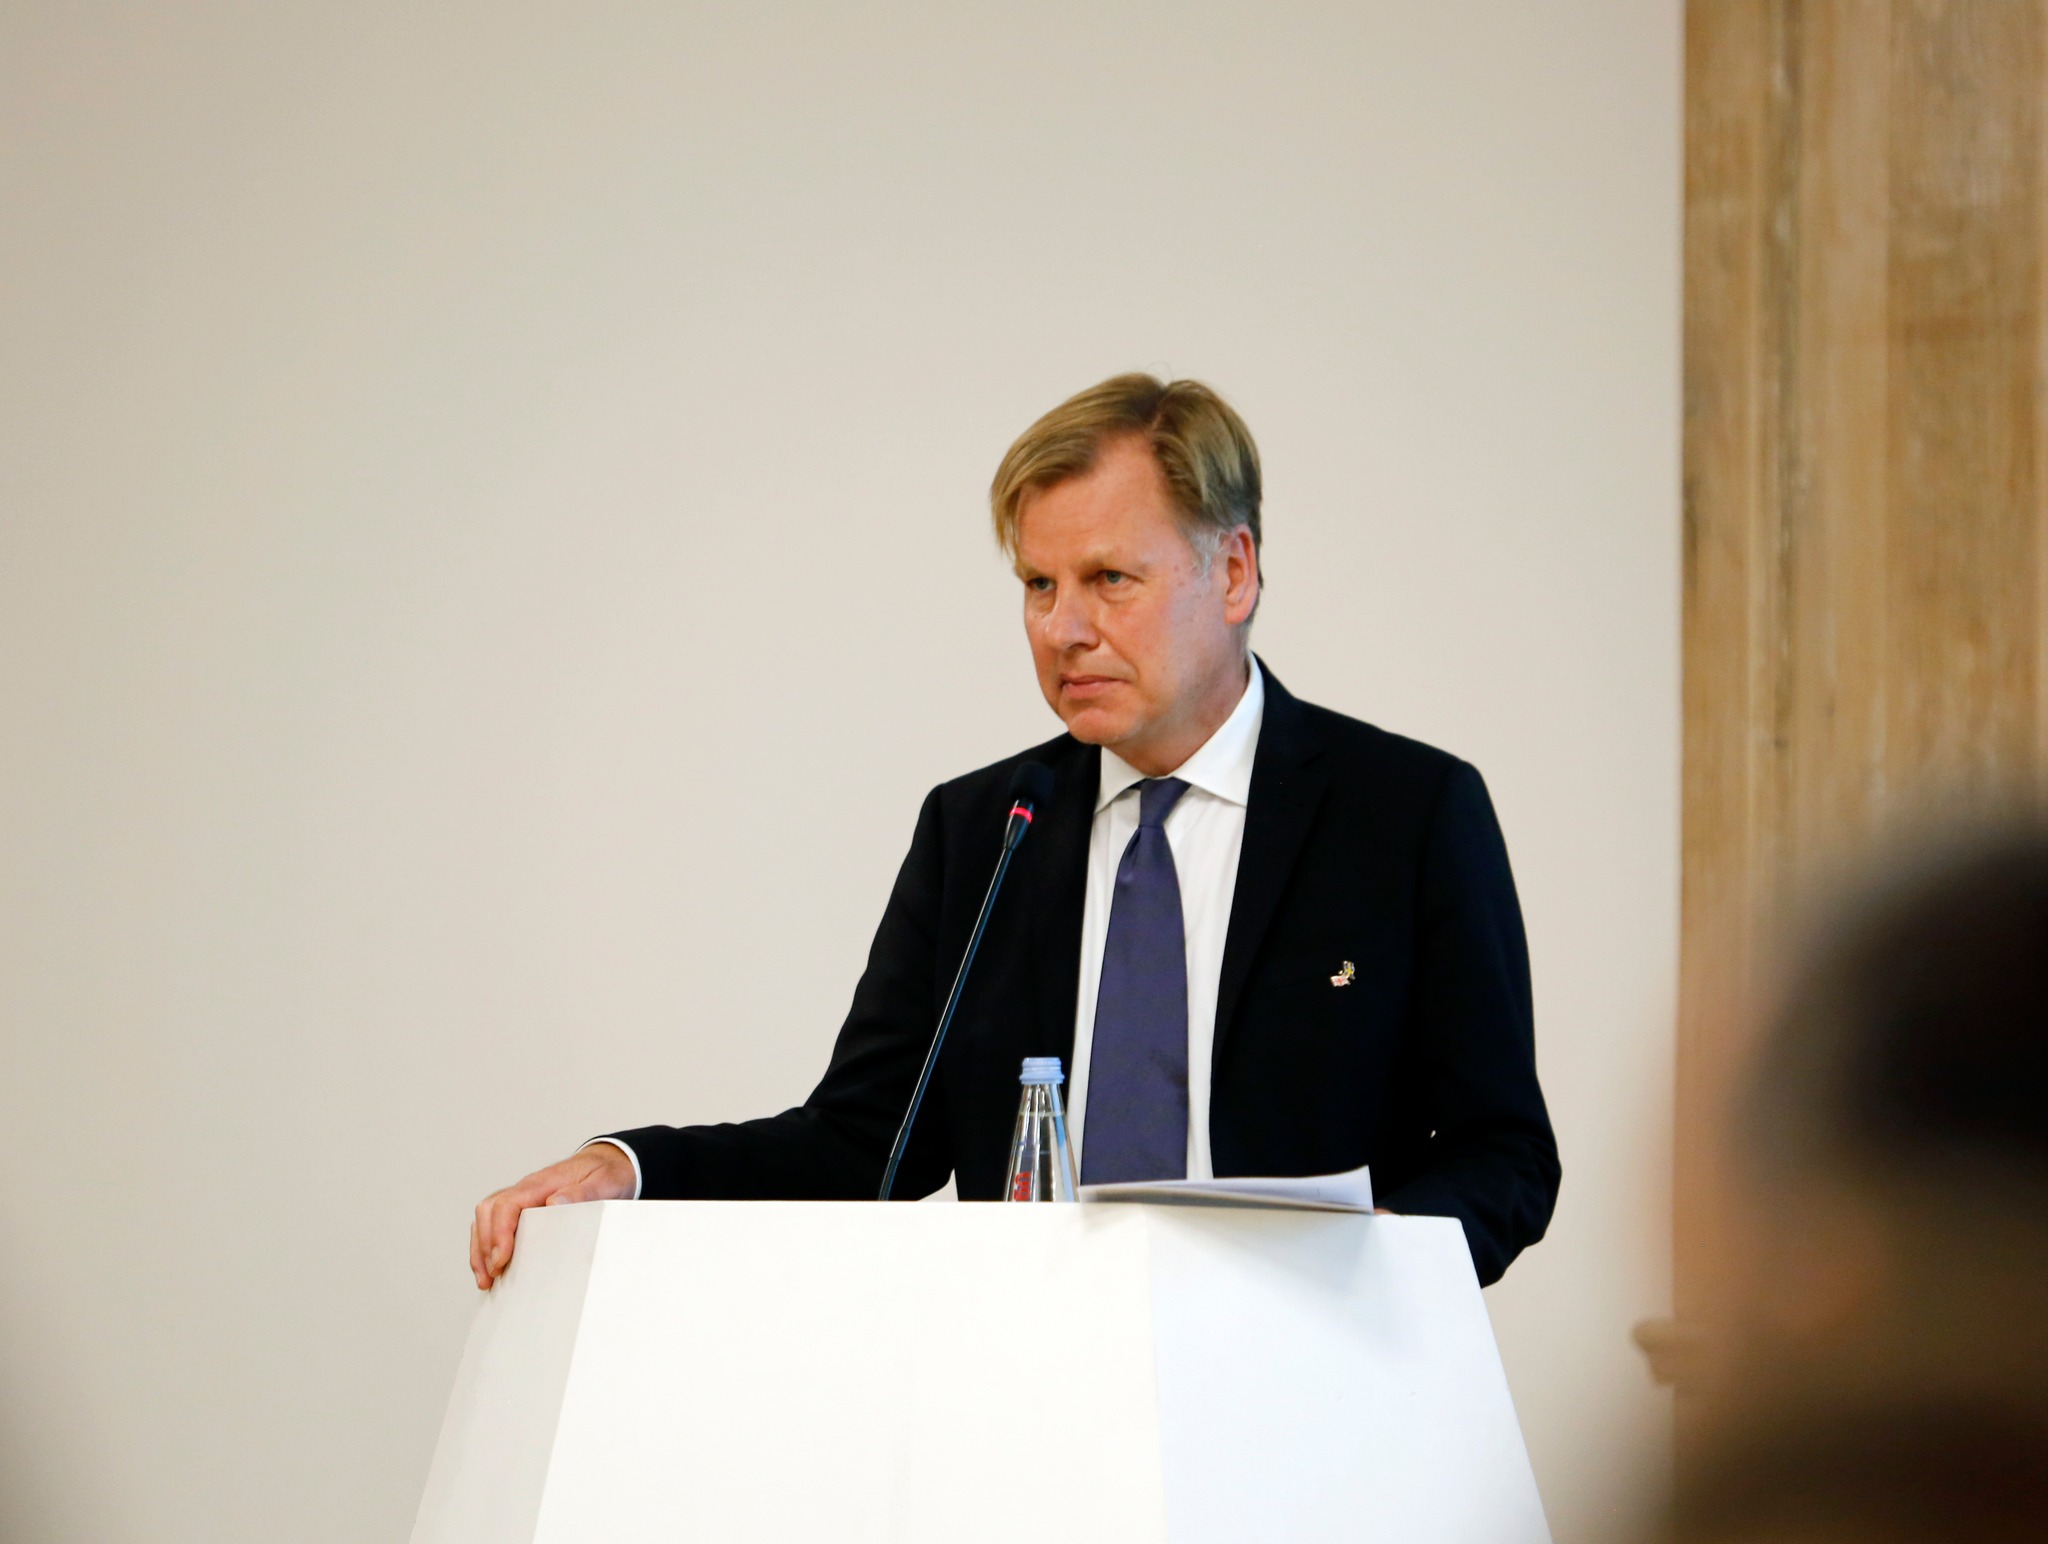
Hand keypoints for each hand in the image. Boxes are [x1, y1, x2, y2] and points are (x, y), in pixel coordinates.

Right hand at [470, 1143, 636, 1289]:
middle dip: (484, 1246)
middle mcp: (527, 1189)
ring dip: (481, 1249)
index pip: (507, 1204)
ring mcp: (523, 1198)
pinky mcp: (524, 1209)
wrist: (611, 1162)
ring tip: (486, 1280)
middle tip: (492, 1276)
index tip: (502, 1259)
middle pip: (488, 1212)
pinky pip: (495, 1224)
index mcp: (543, 1183)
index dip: (499, 1233)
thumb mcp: (605, 1182)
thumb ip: (583, 1193)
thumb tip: (554, 1204)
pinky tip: (492, 1268)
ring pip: (486, 1219)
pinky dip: (487, 1246)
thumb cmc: (607, 1173)